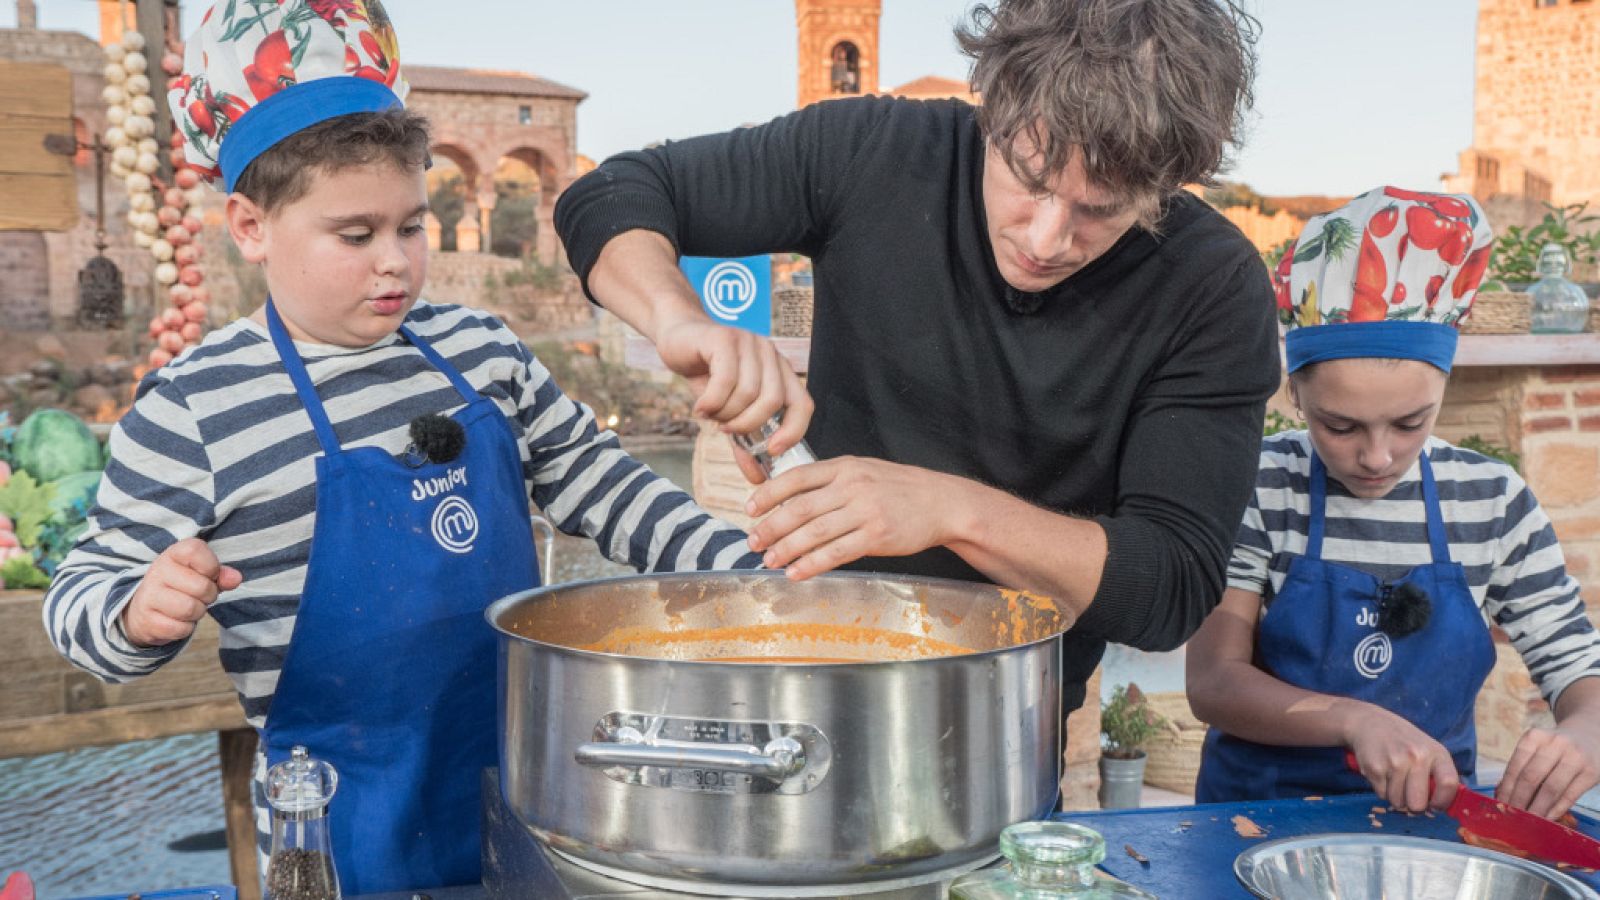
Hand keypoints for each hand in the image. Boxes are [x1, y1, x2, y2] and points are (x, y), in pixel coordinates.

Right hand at [121, 538, 241, 646]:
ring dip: (198, 612)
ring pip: (190, 609)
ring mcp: (149, 596)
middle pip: (201, 587)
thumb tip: (235, 578)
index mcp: (173, 554)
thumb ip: (221, 574)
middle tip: (200, 595)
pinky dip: (186, 628)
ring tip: (190, 606)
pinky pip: (181, 628)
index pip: (195, 550)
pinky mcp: (147, 620)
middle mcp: (157, 571)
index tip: (209, 574)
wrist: (145, 608)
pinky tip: (177, 620)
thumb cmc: (182, 586)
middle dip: (210, 595)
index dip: (211, 566)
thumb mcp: (202, 574)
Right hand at [653, 315, 811, 450]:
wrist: (677, 337)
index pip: (803, 403)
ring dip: (725, 413)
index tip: (772, 450)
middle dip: (747, 424)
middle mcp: (769, 354)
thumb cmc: (706, 374)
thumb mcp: (728, 411)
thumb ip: (744, 441)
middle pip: (773, 401)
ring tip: (710, 413)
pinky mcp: (724, 338)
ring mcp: (748, 342)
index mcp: (779, 370)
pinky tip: (700, 407)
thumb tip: (758, 479)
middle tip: (725, 429)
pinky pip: (725, 381)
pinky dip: (711, 402)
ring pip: (748, 392)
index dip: (793, 431)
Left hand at [746, 457, 960, 579]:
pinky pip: (836, 552)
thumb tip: (791, 500)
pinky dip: (812, 564)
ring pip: (814, 532)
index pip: (797, 477)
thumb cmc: (899, 488)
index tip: (751, 509)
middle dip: (771, 527)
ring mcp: (865, 511)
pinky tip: (796, 572)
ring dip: (786, 549)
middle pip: (800, 508)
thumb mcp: (864, 471)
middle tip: (753, 541)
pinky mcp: (876, 536)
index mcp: (845, 467)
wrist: (942, 502)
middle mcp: (852, 487)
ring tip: (769, 560)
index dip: (769, 493)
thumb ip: (831, 481)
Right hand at [1344, 705, 1458, 812]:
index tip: (1435, 805)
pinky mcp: (1375, 768)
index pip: (1448, 784)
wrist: (1371, 723)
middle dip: (1414, 806)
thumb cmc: (1405, 742)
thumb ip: (1438, 775)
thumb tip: (1443, 807)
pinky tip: (1382, 773)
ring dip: (1396, 796)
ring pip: (1398, 802)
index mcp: (1436, 752)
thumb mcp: (1428, 750)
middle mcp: (1417, 756)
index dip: (1443, 801)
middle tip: (1410, 795)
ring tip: (1394, 779)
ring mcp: (1394, 762)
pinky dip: (1382, 789)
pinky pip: (1382, 795)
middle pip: (1418, 804)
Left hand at [1497, 721, 1599, 819]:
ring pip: (1551, 789)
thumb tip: (1504, 797)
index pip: (1516, 767)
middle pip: (1531, 778)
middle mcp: (1555, 744)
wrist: (1590, 736)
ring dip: (1537, 809)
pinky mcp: (1592, 772)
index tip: (1500, 805)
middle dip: (1519, 800)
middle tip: (1512, 816)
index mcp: (1535, 737)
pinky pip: (1570, 796)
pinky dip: (1556, 810)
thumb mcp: (1538, 747)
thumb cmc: (1556, 748)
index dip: (1507, 789)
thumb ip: (1523, 767)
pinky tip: (1547, 818)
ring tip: (1528, 821)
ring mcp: (1576, 758)